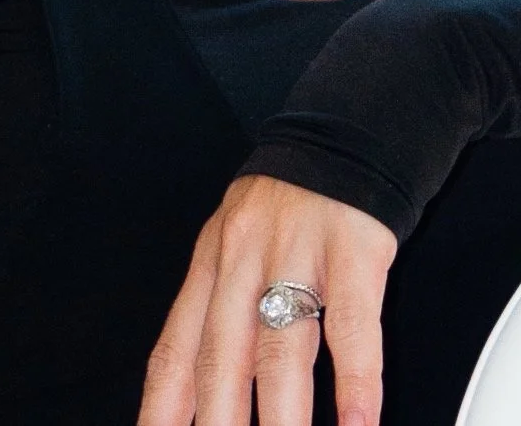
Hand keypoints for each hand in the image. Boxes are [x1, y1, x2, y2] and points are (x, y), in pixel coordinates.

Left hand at [138, 173, 398, 425]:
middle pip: (222, 360)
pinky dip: (356, 379)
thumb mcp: (237, 240)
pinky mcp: (353, 248)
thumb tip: (197, 397)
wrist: (348, 124)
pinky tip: (359, 421)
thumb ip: (218, 308)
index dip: (162, 413)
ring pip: (281, 349)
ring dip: (283, 418)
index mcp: (211, 264)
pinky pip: (353, 323)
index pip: (175, 354)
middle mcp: (244, 260)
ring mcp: (298, 252)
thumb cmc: (291, 198)